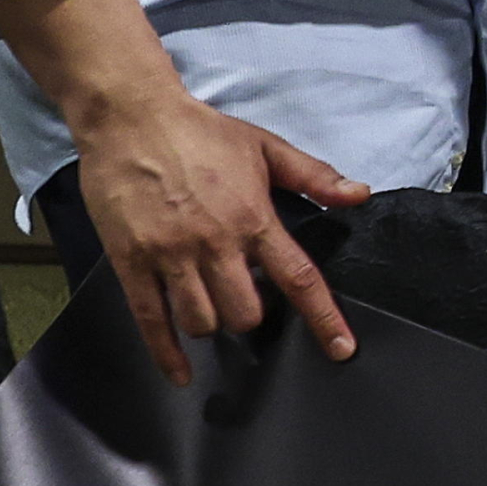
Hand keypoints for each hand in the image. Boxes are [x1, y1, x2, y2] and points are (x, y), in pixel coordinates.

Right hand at [71, 89, 370, 385]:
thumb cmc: (199, 131)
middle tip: (243, 297)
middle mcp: (213, 242)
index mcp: (252, 218)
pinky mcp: (130, 259)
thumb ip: (313, 176)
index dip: (324, 318)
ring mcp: (169, 254)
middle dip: (251, 315)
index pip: (298, 278)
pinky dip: (166, 352)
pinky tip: (180, 372)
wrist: (128, 113)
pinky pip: (150, 318)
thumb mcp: (264, 146)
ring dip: (212, 324)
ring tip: (209, 303)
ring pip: (201, 321)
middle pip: (246, 312)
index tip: (341, 349)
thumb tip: (358, 194)